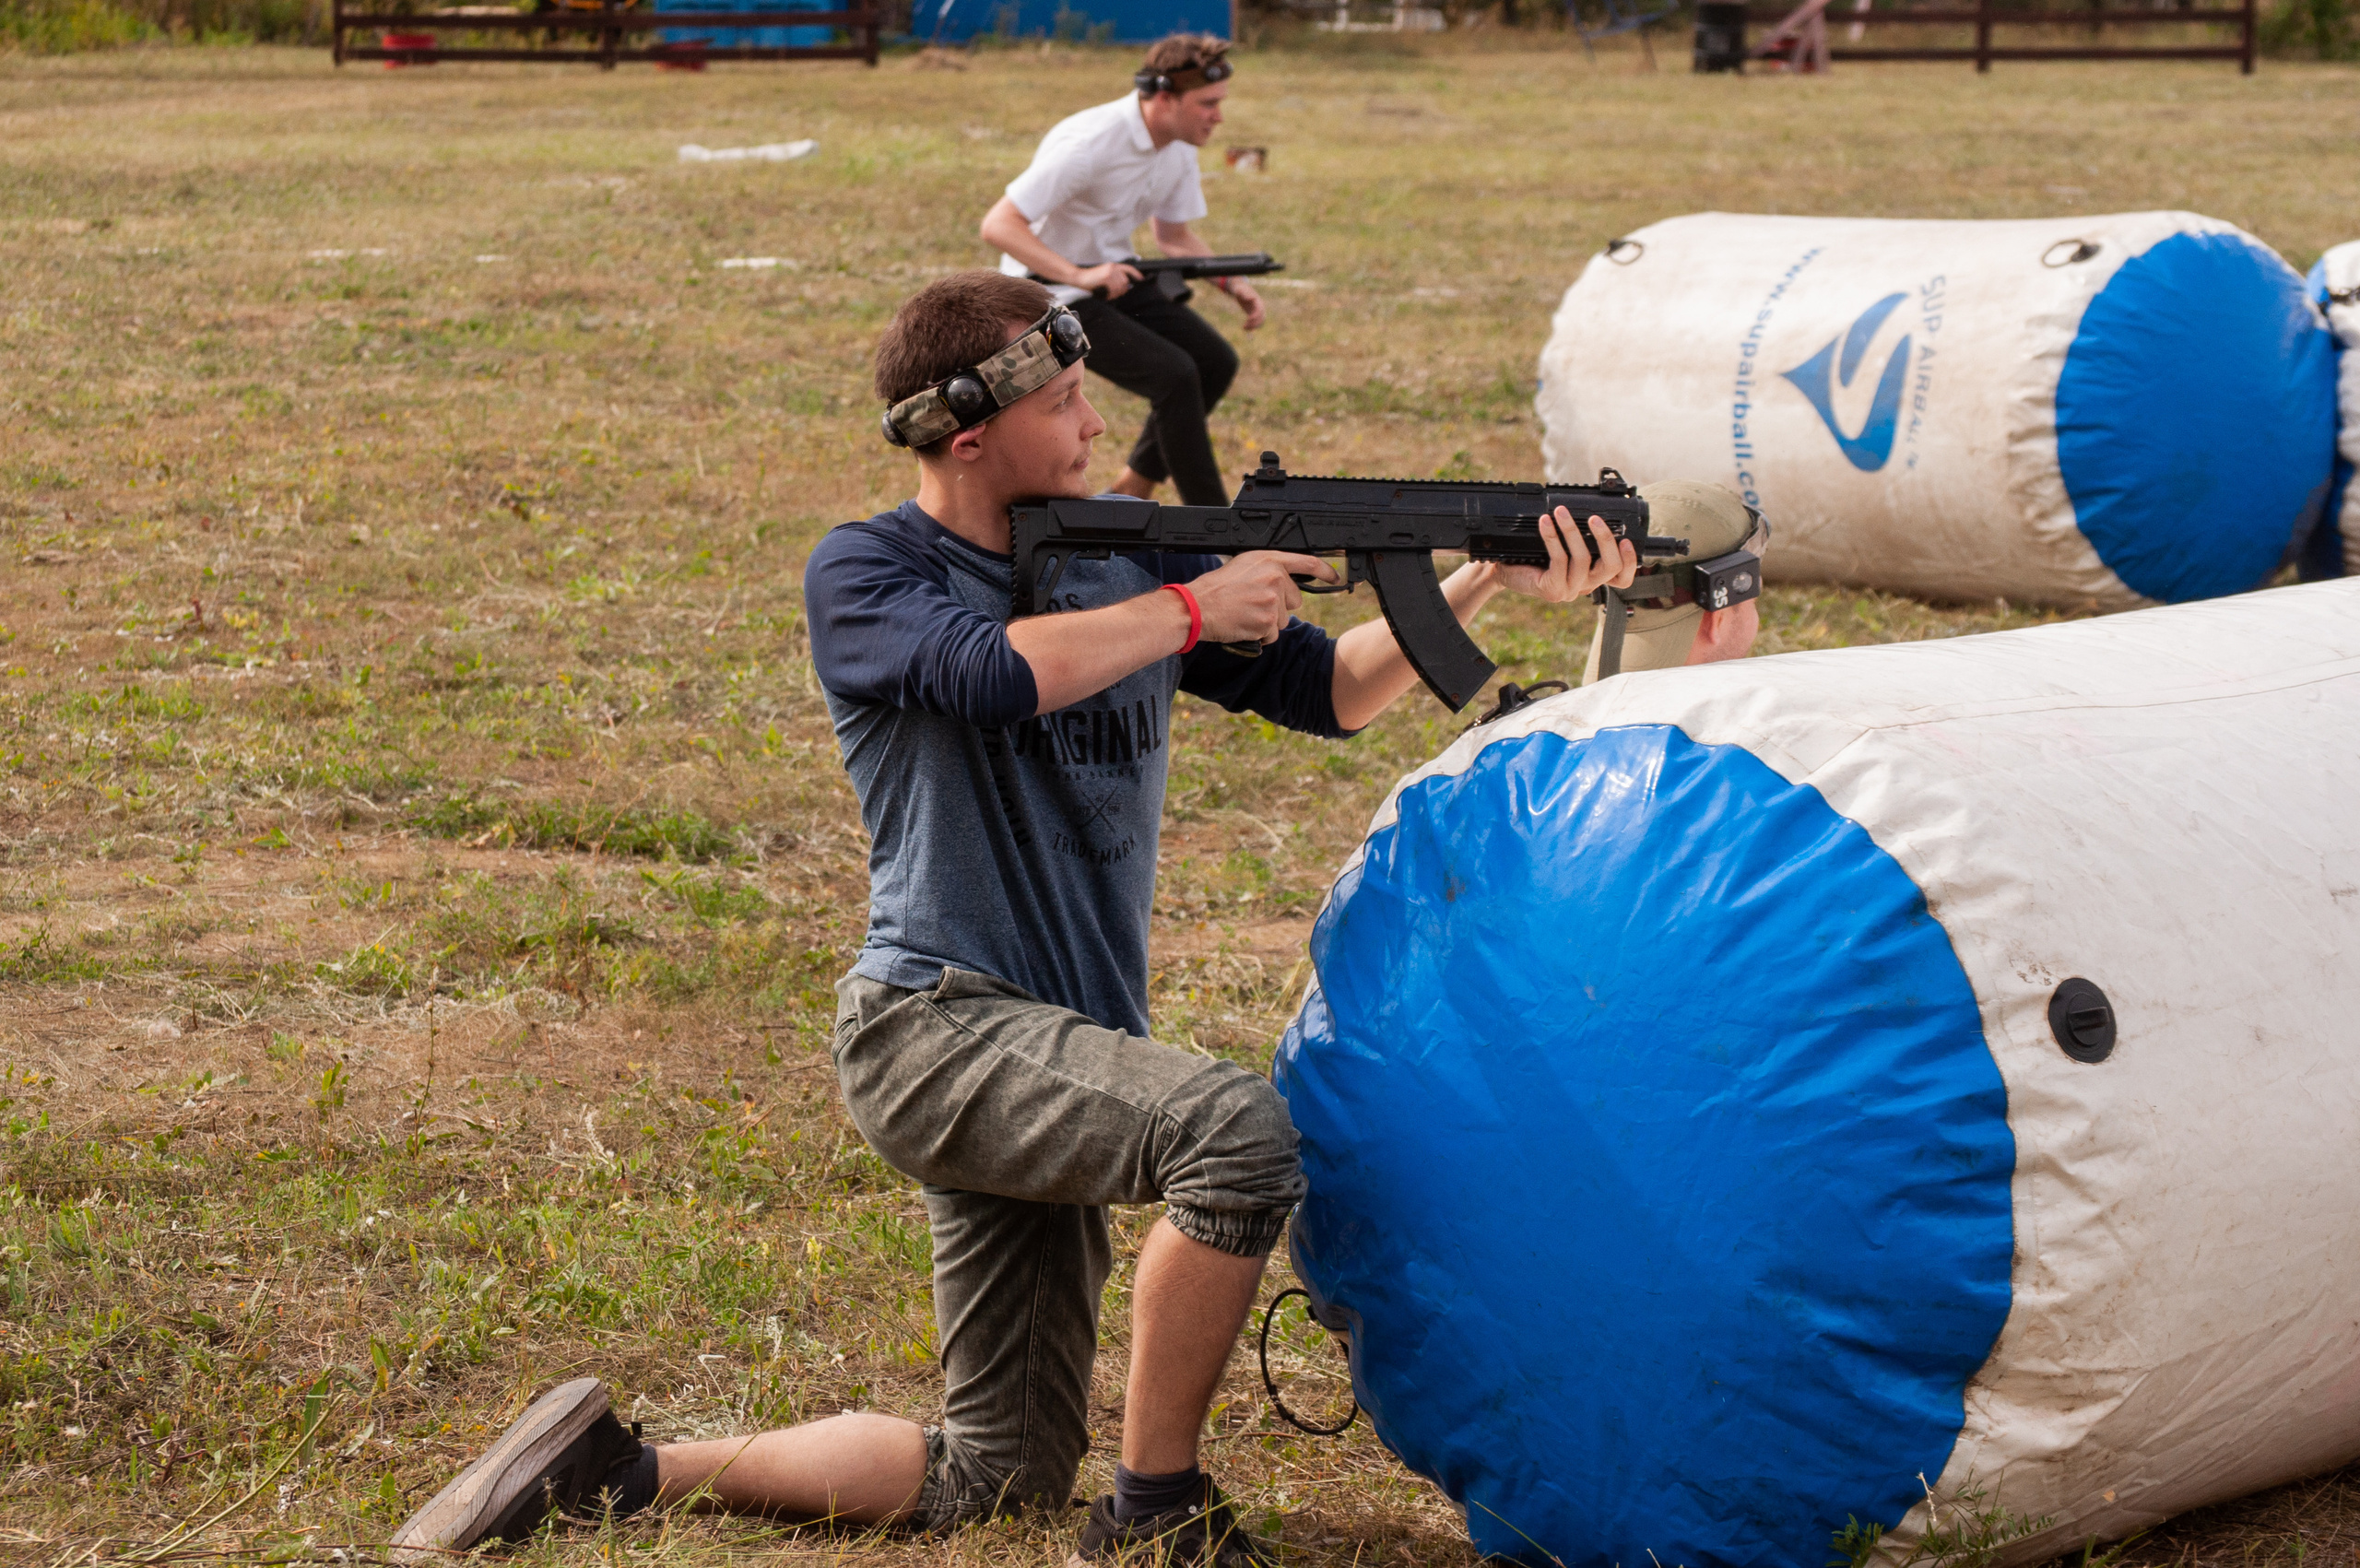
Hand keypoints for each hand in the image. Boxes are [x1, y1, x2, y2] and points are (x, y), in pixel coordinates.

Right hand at [1076, 261, 1143, 299]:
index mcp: (1113, 266)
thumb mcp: (1104, 275)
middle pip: (1125, 281)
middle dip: (1122, 290)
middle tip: (1113, 294)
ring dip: (1115, 294)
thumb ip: (1115, 278)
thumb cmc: (1091, 279)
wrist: (1079, 278)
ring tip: (1108, 294)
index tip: (1141, 279)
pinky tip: (1105, 295)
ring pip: (1120, 287)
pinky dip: (1110, 295)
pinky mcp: (1105, 277)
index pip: (1129, 269)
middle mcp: (1112, 267)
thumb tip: (1126, 286)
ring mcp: (1109, 272)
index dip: (1136, 274)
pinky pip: (1113, 289)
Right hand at [1188, 551, 1338, 645]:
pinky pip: (1273, 634)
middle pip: (1295, 600)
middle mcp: (1274, 577)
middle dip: (1279, 606)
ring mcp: (1272, 600)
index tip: (1335, 578)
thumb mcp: (1243, 566)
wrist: (1197, 607)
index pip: (1307, 563)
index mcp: (1269, 560)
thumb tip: (1285, 581)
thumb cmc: (1216, 588)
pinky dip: (1261, 635)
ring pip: (1284, 619)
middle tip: (1253, 603)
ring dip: (1268, 622)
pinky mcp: (1268, 621)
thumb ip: (1268, 570)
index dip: (1325, 571)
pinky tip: (1244, 624)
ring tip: (1245, 613)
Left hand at [1227, 280, 1265, 330]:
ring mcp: (1257, 311)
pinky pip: (1255, 322)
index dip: (1255, 316)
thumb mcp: (1241, 291)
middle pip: (1261, 317)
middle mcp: (1259, 307)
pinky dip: (1252, 326)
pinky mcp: (1253, 314)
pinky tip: (1245, 328)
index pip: (1260, 310)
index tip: (1248, 319)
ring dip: (1253, 327)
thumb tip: (1252, 298)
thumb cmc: (1240, 290)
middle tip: (1245, 326)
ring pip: (1259, 322)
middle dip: (1254, 323)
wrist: (1240, 290)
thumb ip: (1245, 294)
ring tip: (1244, 328)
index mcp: (1257, 301)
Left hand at [1488, 508, 1639, 602]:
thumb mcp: (1563, 546)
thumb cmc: (1533, 556)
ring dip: (1572, 531)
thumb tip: (1593, 510)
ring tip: (1560, 512)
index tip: (1627, 541)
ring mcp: (1570, 590)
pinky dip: (1552, 537)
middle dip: (1606, 540)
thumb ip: (1580, 537)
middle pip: (1611, 567)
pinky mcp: (1553, 589)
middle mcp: (1585, 585)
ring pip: (1583, 559)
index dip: (1630, 562)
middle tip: (1595, 518)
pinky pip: (1559, 559)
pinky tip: (1545, 522)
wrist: (1504, 571)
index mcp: (1592, 576)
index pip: (1622, 578)